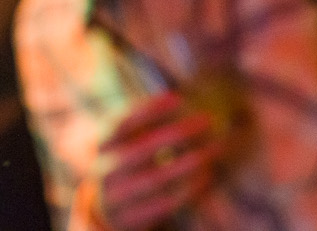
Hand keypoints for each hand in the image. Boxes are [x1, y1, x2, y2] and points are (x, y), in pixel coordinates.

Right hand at [89, 90, 221, 230]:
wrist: (108, 211)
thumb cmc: (128, 167)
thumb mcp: (127, 146)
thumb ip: (145, 129)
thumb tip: (179, 101)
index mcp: (105, 146)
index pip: (124, 123)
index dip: (149, 111)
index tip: (177, 98)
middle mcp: (106, 168)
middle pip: (142, 149)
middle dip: (176, 134)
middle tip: (206, 121)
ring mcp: (117, 195)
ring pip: (154, 178)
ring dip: (186, 164)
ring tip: (212, 150)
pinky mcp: (131, 218)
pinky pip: (163, 204)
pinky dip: (186, 191)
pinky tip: (205, 178)